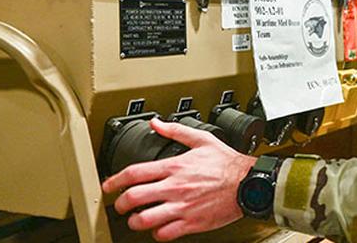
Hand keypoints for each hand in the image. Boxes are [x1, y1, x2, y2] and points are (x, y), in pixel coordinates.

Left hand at [102, 117, 256, 240]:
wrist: (248, 183)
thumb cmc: (227, 163)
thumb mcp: (201, 139)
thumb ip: (175, 131)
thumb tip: (156, 123)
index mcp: (175, 166)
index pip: (135, 173)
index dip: (115, 180)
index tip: (108, 185)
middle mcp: (175, 187)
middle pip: (134, 198)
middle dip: (120, 204)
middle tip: (119, 205)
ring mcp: (182, 207)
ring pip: (145, 220)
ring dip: (135, 221)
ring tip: (135, 219)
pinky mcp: (192, 223)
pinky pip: (165, 234)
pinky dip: (157, 233)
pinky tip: (158, 228)